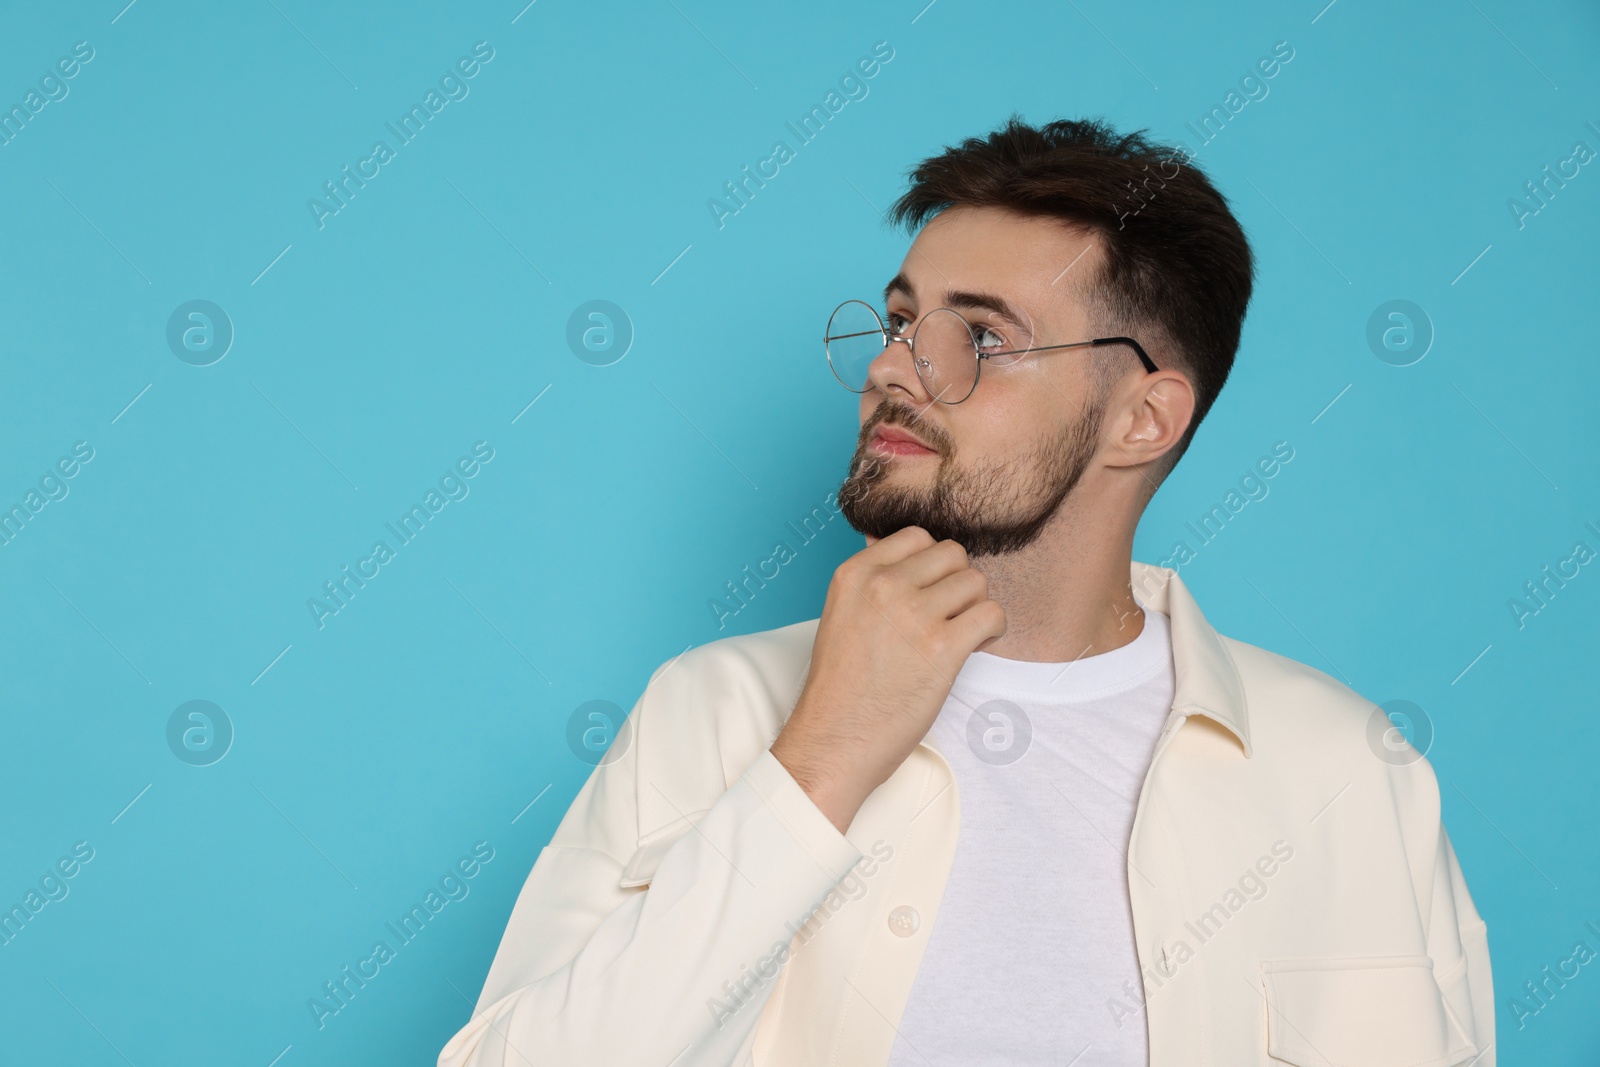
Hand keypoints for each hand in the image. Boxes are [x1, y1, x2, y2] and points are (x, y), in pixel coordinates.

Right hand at [770, 526, 1006, 833]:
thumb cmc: (841, 688)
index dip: (932, 565)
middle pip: (952, 554)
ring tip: (959, 636)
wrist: (833, 741)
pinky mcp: (942, 647)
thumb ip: (874, 582)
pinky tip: (974, 648)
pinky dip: (992, 630)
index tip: (930, 592)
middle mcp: (883, 585)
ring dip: (976, 607)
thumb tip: (910, 555)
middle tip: (949, 617)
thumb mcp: (843, 615)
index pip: (917, 536)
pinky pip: (992, 614)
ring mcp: (913, 614)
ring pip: (976, 581)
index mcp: (855, 573)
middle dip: (957, 584)